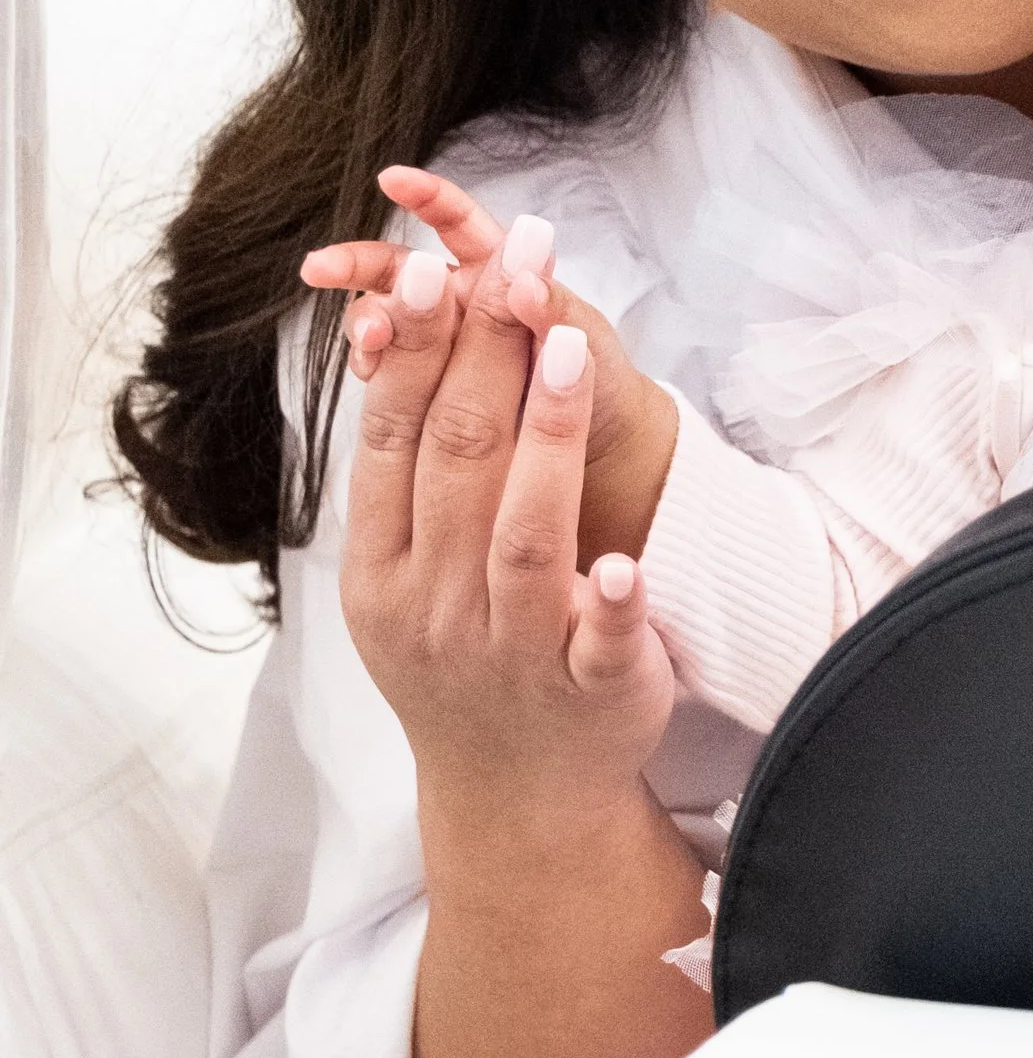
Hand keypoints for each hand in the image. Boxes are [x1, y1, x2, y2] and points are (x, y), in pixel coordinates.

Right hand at [305, 164, 679, 559]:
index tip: (391, 179)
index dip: (427, 198)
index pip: (458, 224)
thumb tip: (523, 279)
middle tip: (320, 269)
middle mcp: (465, 310)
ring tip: (366, 342)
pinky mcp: (429, 400)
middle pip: (402, 274)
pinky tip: (372, 380)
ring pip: (389, 327)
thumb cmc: (603, 391)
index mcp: (503, 278)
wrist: (607, 464)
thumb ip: (555, 311)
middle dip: (359, 266)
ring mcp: (443, 355)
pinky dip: (378, 375)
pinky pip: (391, 379)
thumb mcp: (587, 349)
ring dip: (369, 326)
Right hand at [334, 209, 675, 810]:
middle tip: (512, 261)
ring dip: (546, 438)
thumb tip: (400, 341)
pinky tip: (624, 564)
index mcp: (384, 570)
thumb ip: (405, 477)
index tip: (437, 269)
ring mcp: (512, 648)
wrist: (512, 795)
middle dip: (484, 352)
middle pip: (458, 461)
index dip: (418, 351)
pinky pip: (599, 640)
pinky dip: (609, 603)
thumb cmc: (460, 656)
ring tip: (567, 346)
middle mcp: (437, 606)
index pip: (395, 441)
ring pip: (524, 534)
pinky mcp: (590, 688)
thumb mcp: (401, 578)